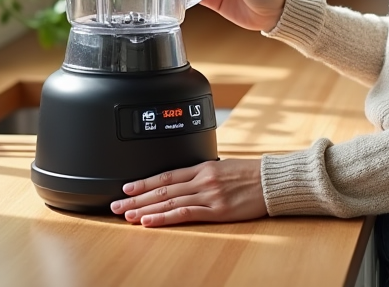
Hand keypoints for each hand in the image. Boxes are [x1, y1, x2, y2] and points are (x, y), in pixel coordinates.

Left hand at [109, 159, 266, 226]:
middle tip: (116, 204)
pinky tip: (150, 221)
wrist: (272, 181)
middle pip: (162, 189)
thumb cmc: (250, 175)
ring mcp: (208, 194)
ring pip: (168, 201)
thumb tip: (184, 180)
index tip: (126, 187)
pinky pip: (184, 214)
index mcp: (202, 167)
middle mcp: (202, 179)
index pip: (166, 174)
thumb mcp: (223, 167)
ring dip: (144, 208)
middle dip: (136, 197)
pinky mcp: (216, 210)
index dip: (144, 181)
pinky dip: (164, 218)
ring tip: (126, 215)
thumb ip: (202, 174)